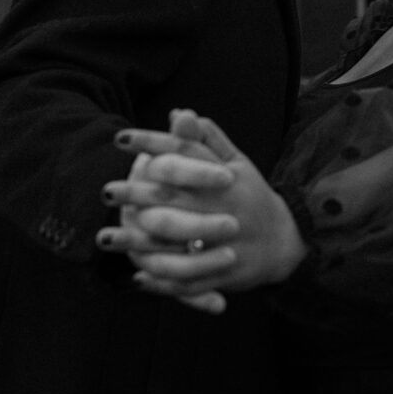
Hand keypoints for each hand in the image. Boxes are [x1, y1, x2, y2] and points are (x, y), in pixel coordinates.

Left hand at [99, 113, 305, 312]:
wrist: (287, 241)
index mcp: (226, 179)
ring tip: (106, 238)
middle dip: (137, 195)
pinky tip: (136, 275)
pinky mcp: (225, 274)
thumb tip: (180, 113)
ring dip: (139, 243)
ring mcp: (225, 244)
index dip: (152, 144)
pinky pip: (190, 280)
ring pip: (177, 244)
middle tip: (105, 192)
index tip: (120, 138)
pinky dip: (163, 281)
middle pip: (175, 199)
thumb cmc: (252, 196)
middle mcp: (225, 209)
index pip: (185, 155)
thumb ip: (207, 140)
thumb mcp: (238, 163)